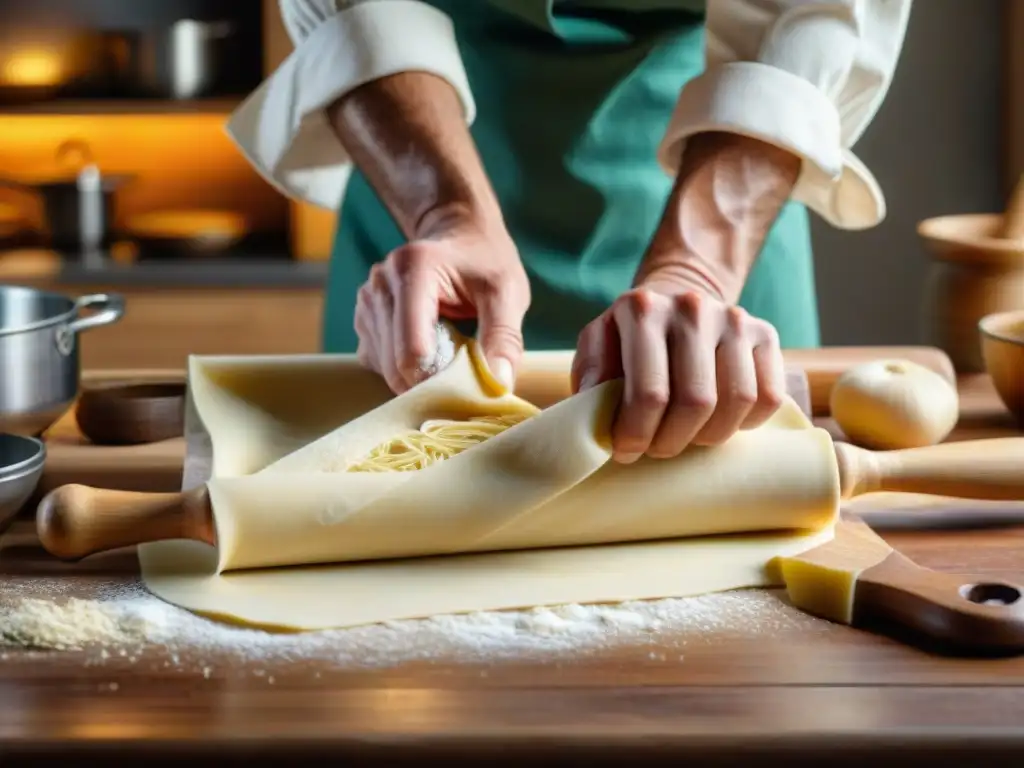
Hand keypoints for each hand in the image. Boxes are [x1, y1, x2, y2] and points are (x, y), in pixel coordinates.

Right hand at [354, 222, 530, 393]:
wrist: (459, 234)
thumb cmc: (485, 262)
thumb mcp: (508, 293)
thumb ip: (504, 337)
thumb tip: (498, 387)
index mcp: (414, 268)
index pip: (413, 349)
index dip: (440, 380)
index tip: (468, 386)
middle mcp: (381, 283)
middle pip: (395, 363)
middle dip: (428, 382)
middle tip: (462, 377)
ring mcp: (368, 301)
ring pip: (383, 366)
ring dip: (415, 376)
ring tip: (448, 354)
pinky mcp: (364, 318)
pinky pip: (376, 361)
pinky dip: (401, 369)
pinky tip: (429, 351)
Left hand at [570, 275, 785, 463]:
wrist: (676, 299)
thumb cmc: (631, 337)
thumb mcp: (598, 344)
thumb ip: (590, 377)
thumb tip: (593, 418)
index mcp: (642, 309)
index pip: (649, 393)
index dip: (636, 434)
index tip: (624, 450)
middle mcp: (692, 308)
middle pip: (696, 402)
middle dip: (671, 441)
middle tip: (655, 449)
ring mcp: (734, 319)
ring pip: (736, 402)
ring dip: (707, 436)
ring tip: (684, 438)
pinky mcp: (765, 333)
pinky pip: (768, 397)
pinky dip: (743, 423)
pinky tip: (716, 422)